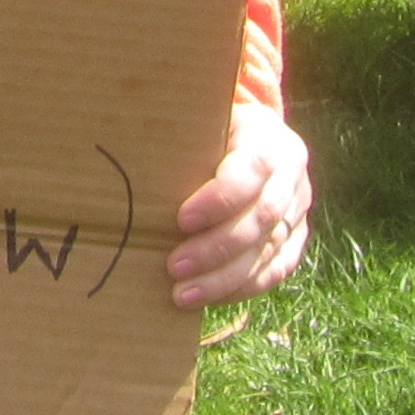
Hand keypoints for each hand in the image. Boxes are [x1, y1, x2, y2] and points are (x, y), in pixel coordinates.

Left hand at [169, 96, 309, 306]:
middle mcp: (290, 175)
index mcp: (267, 137)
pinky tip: (210, 298)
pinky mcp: (296, 236)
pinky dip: (243, 287)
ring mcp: (297, 209)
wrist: (249, 135)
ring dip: (226, 278)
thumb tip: (117, 139)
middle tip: (174, 267)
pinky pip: (277, 268)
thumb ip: (170, 125)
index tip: (181, 220)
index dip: (221, 199)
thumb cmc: (204, 126)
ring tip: (183, 294)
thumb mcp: (194, 116)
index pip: (252, 169)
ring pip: (269, 249)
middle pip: (261, 217)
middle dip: (216, 248)